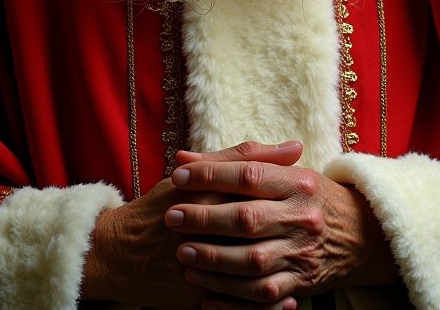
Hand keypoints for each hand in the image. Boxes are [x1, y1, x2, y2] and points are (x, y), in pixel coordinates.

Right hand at [82, 143, 307, 309]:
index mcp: (200, 193)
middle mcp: (199, 229)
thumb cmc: (161, 207)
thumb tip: (293, 146)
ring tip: (307, 265)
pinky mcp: (195, 299)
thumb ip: (240, 158)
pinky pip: (240, 307)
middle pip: (253, 227)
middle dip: (289, 227)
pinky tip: (288, 299)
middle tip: (317, 226)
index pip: (250, 183)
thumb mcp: (194, 175)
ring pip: (251, 271)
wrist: (122, 254)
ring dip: (283, 269)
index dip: (285, 184)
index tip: (312, 188)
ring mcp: (198, 267)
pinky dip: (267, 306)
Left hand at [166, 141, 396, 305]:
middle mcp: (303, 218)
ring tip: (184, 255)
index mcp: (299, 182)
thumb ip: (238, 162)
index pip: (249, 175)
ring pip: (252, 263)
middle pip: (247, 219)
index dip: (210, 175)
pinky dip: (232, 300)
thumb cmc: (311, 197)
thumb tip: (185, 159)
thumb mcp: (286, 171)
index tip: (178, 177)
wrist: (362, 235)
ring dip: (213, 260)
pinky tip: (205, 296)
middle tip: (172, 218)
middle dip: (204, 220)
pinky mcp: (302, 285)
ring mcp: (303, 254)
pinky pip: (263, 299)